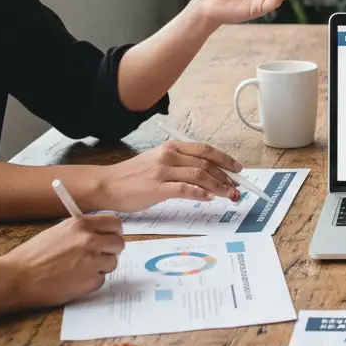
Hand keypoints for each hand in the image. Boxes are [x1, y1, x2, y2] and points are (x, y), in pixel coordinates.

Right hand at [0, 215, 125, 309]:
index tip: (110, 237)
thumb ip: (82, 231)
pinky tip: (73, 281)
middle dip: (111, 250)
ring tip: (79, 270)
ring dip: (101, 267)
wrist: (16, 278)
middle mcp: (90, 240)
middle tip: (98, 256)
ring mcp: (92, 261)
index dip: (113, 232)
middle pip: (119, 243)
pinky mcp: (90, 281)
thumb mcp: (59, 232)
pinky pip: (101, 279)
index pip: (115, 223)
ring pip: (112, 262)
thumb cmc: (32, 256)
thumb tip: (100, 233)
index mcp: (81, 224)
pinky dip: (91, 281)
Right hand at [89, 141, 242, 211]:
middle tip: (238, 187)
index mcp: (172, 147)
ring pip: (199, 175)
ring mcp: (163, 171)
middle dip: (226, 176)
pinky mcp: (156, 188)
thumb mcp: (158, 161)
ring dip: (219, 186)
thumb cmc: (133, 176)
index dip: (224, 159)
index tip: (237, 169)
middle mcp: (169, 156)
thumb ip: (180, 164)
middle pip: (206, 163)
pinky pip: (184, 189)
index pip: (205, 150)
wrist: (107, 184)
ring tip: (230, 195)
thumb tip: (206, 174)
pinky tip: (209, 198)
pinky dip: (200, 193)